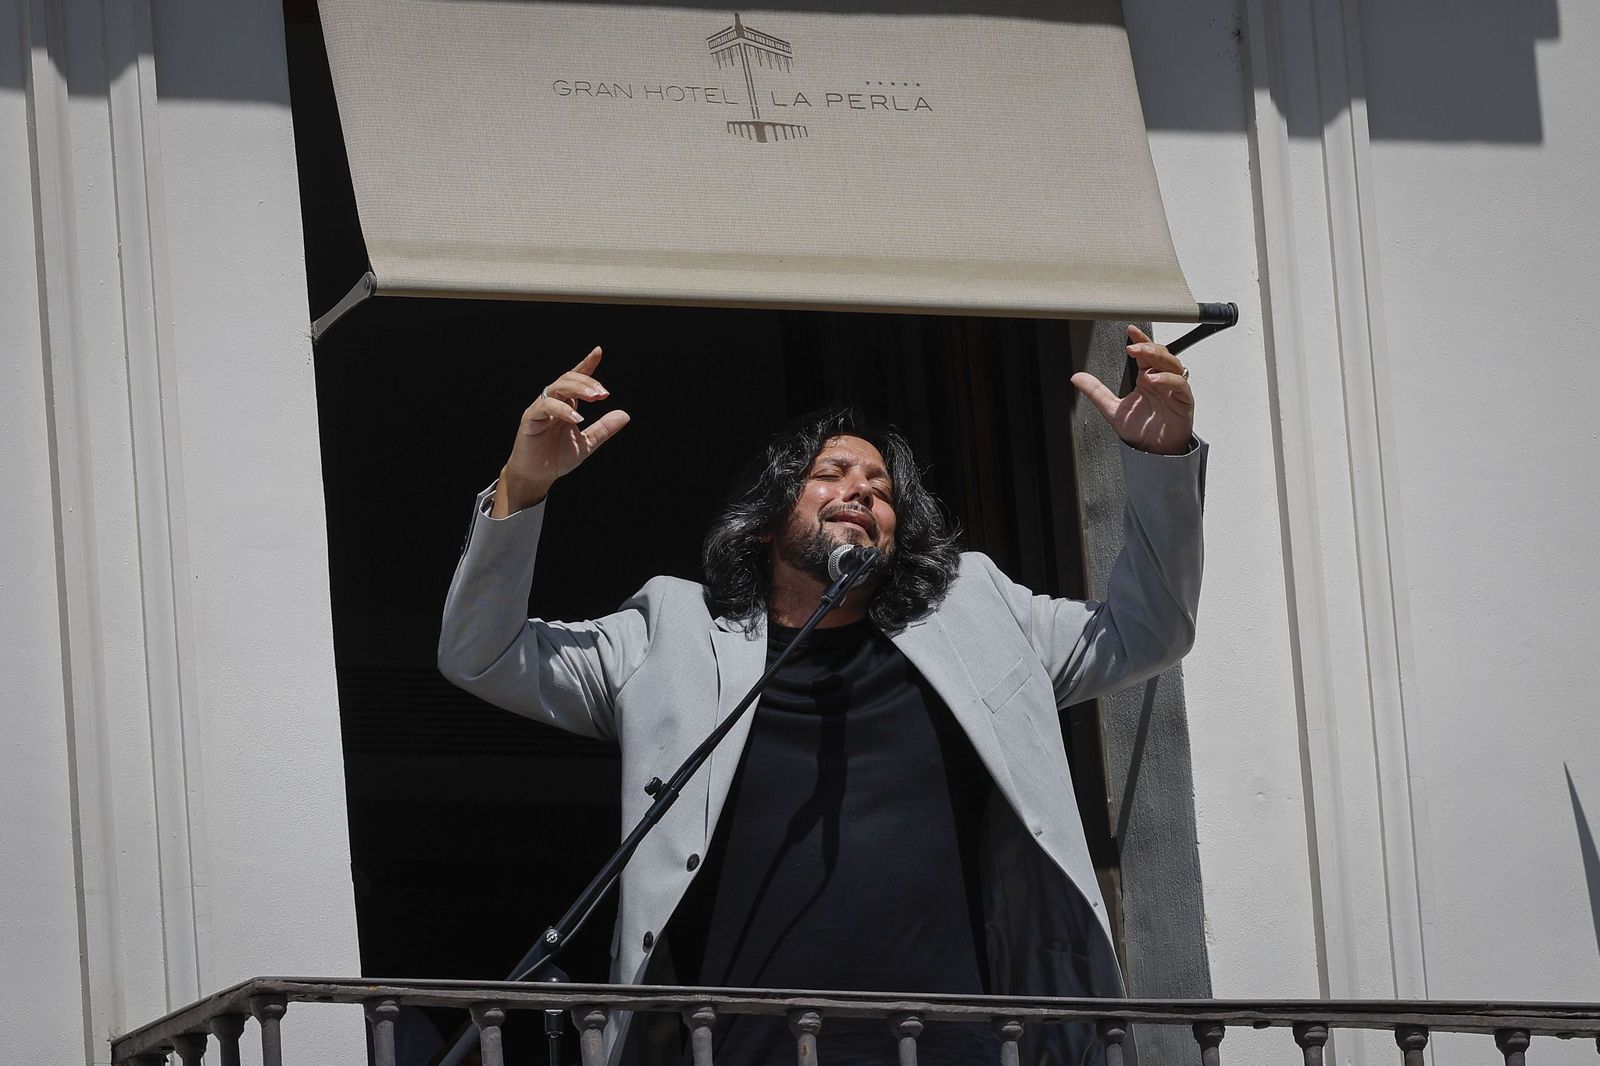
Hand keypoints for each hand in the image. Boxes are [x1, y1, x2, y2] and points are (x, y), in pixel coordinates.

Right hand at [492, 346, 630, 515]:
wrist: (537, 476)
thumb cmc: (557, 458)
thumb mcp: (587, 443)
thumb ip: (604, 428)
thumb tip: (625, 414)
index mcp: (566, 404)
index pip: (576, 379)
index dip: (586, 364)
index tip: (598, 351)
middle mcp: (552, 401)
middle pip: (568, 379)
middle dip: (587, 382)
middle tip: (603, 393)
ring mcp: (540, 408)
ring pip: (557, 387)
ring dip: (578, 389)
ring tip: (595, 398)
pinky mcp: (530, 418)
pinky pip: (546, 406)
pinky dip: (563, 409)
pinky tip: (577, 418)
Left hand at [1070, 325, 1194, 454]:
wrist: (1154, 453)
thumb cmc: (1141, 431)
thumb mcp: (1113, 409)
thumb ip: (1096, 392)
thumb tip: (1077, 377)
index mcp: (1147, 378)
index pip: (1146, 353)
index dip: (1140, 340)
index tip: (1130, 331)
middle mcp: (1161, 381)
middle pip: (1161, 354)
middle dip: (1147, 347)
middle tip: (1132, 347)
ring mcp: (1174, 390)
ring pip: (1173, 364)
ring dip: (1158, 358)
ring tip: (1142, 357)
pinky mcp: (1184, 401)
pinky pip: (1180, 384)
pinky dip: (1168, 379)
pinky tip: (1154, 379)